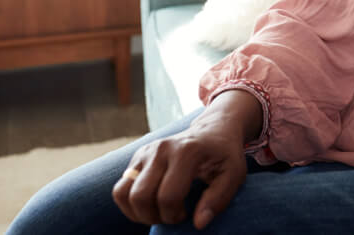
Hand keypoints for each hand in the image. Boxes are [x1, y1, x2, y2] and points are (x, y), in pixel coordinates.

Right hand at [112, 90, 261, 227]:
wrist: (214, 130)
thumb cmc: (225, 155)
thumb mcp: (234, 175)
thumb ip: (218, 199)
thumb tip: (199, 224)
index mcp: (186, 152)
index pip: (168, 196)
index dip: (175, 215)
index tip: (187, 215)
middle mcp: (161, 149)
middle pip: (140, 196)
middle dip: (154, 216)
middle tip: (172, 216)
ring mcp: (146, 151)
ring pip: (123, 193)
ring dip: (137, 213)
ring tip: (159, 212)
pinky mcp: (137, 156)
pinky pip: (120, 188)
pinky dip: (130, 204)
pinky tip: (150, 205)